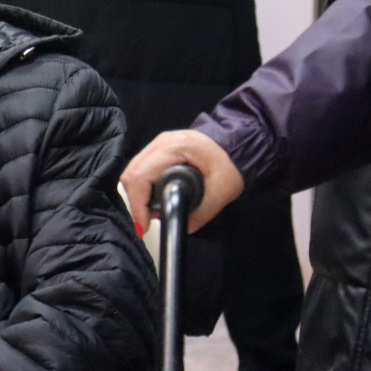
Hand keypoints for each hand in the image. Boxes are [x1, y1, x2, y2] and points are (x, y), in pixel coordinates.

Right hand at [119, 129, 244, 233]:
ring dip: (136, 194)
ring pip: (132, 170)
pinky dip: (140, 186)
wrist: (239, 145)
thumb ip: (201, 214)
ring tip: (149, 211)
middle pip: (132, 173)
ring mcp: (157, 143)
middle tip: (147, 220)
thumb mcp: (222, 192)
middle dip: (135, 201)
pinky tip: (151, 199)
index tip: (144, 224)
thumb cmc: (233, 164)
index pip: (141, 175)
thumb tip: (179, 228)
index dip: (138, 203)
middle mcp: (161, 142)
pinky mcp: (158, 149)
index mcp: (175, 148)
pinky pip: (140, 168)